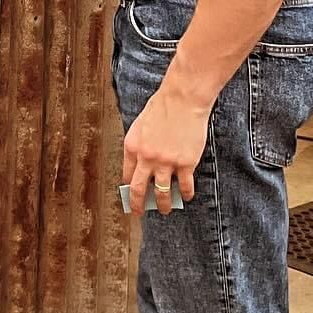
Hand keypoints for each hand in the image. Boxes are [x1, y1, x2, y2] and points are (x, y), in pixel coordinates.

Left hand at [121, 84, 209, 215]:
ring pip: (161, 193)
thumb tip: (141, 163)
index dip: (128, 188)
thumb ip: (140, 145)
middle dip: (138, 204)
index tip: (130, 196)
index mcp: (132, 147)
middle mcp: (146, 158)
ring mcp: (166, 163)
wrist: (182, 100)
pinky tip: (186, 196)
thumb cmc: (162, 107)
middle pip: (139, 189)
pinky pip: (184, 186)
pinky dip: (185, 194)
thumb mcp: (141, 125)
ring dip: (162, 204)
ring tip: (164, 209)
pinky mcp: (185, 164)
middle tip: (139, 212)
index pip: (127, 175)